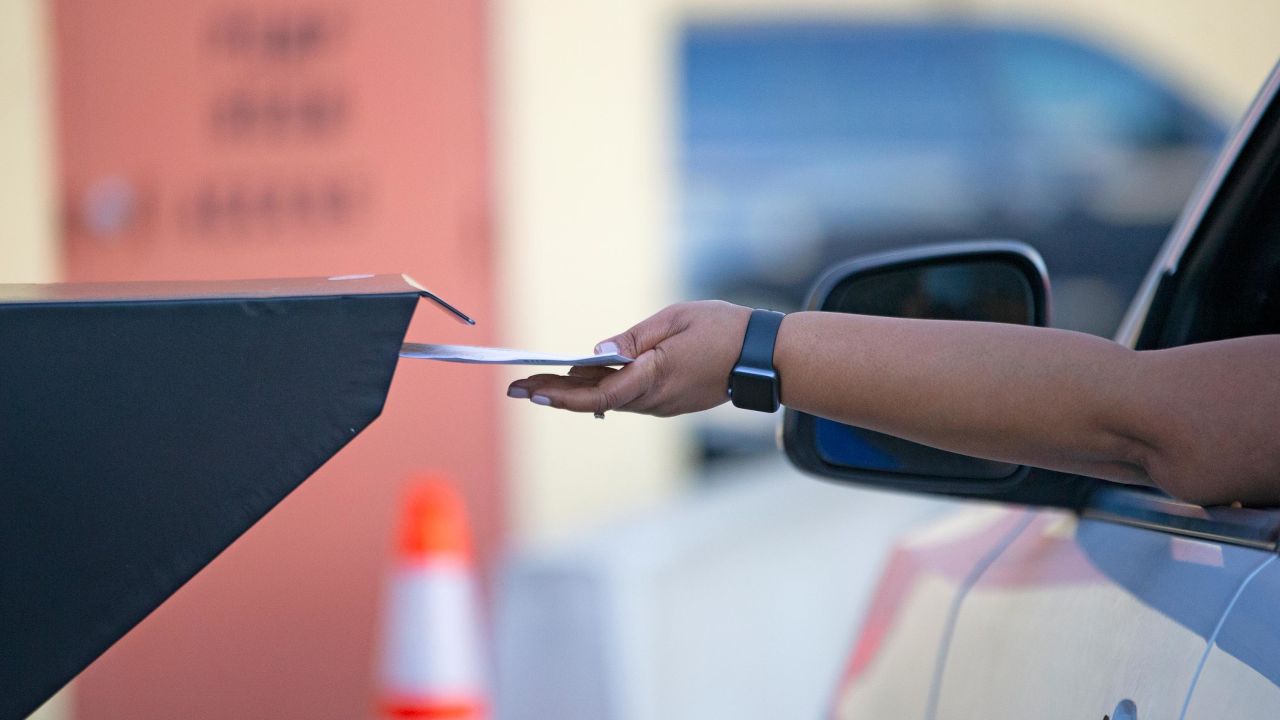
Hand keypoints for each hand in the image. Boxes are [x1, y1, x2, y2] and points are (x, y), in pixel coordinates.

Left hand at [507, 301, 751, 416]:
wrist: (765, 356)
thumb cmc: (722, 329)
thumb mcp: (673, 321)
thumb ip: (633, 338)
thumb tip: (596, 352)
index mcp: (653, 377)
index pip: (598, 394)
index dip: (562, 394)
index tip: (531, 389)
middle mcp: (653, 399)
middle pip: (596, 400)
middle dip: (556, 393)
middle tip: (517, 388)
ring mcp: (661, 405)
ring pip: (610, 400)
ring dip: (576, 392)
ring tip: (540, 382)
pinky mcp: (668, 402)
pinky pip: (627, 397)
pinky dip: (601, 389)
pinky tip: (582, 382)